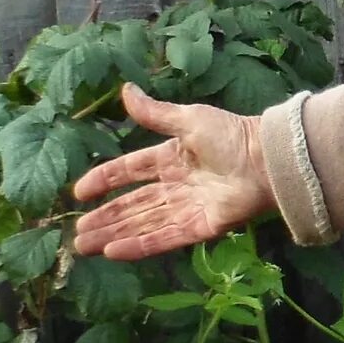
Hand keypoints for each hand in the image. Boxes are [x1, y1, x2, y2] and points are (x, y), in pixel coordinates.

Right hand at [69, 83, 276, 260]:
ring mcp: (188, 208)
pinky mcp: (201, 228)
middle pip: (133, 205)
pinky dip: (139, 246)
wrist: (267, 160)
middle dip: (105, 219)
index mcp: (172, 157)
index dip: (105, 180)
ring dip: (113, 235)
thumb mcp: (188, 120)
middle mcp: (177, 186)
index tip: (79, 192)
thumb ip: (155, 113)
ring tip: (84, 246)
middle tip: (76, 233)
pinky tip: (113, 252)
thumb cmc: (232, 135)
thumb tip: (125, 90)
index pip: (130, 171)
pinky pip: (164, 239)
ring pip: (143, 225)